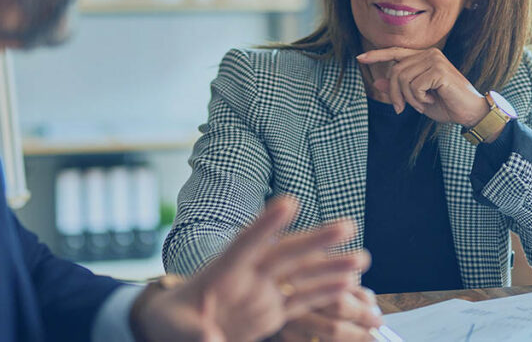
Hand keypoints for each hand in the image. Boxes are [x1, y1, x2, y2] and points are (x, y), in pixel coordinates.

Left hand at [132, 196, 370, 341]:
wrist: (175, 329)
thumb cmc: (168, 322)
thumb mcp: (175, 328)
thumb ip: (197, 334)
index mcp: (221, 273)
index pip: (245, 244)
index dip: (266, 225)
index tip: (288, 203)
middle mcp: (247, 277)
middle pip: (285, 253)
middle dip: (316, 240)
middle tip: (347, 224)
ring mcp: (262, 292)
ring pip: (301, 275)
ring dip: (331, 266)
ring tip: (362, 258)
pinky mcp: (270, 311)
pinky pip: (302, 299)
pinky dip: (325, 291)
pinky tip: (349, 285)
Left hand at [357, 47, 487, 125]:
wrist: (470, 113)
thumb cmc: (446, 105)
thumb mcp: (417, 99)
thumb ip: (398, 90)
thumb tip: (376, 84)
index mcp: (424, 57)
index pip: (395, 53)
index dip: (377, 55)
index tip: (359, 58)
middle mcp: (429, 53)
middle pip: (395, 71)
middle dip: (394, 94)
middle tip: (402, 108)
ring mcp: (434, 60)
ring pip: (402, 79)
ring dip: (409, 98)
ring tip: (423, 103)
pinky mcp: (438, 70)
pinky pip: (414, 85)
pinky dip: (418, 98)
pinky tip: (432, 99)